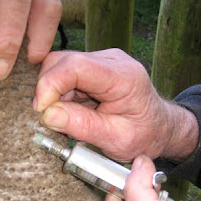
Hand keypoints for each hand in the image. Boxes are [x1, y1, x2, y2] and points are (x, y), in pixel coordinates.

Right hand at [33, 49, 197, 161]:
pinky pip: (65, 74)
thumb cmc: (144, 134)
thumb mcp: (115, 139)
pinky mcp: (94, 68)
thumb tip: (47, 115)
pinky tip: (69, 111)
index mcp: (123, 76)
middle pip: (62, 62)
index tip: (40, 111)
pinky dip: (60, 94)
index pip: (76, 66)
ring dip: (53, 94)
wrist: (159, 128)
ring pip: (60, 67)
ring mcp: (101, 61)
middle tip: (49, 118)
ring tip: (64, 119)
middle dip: (48, 90)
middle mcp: (111, 61)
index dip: (50, 85)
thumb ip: (82, 126)